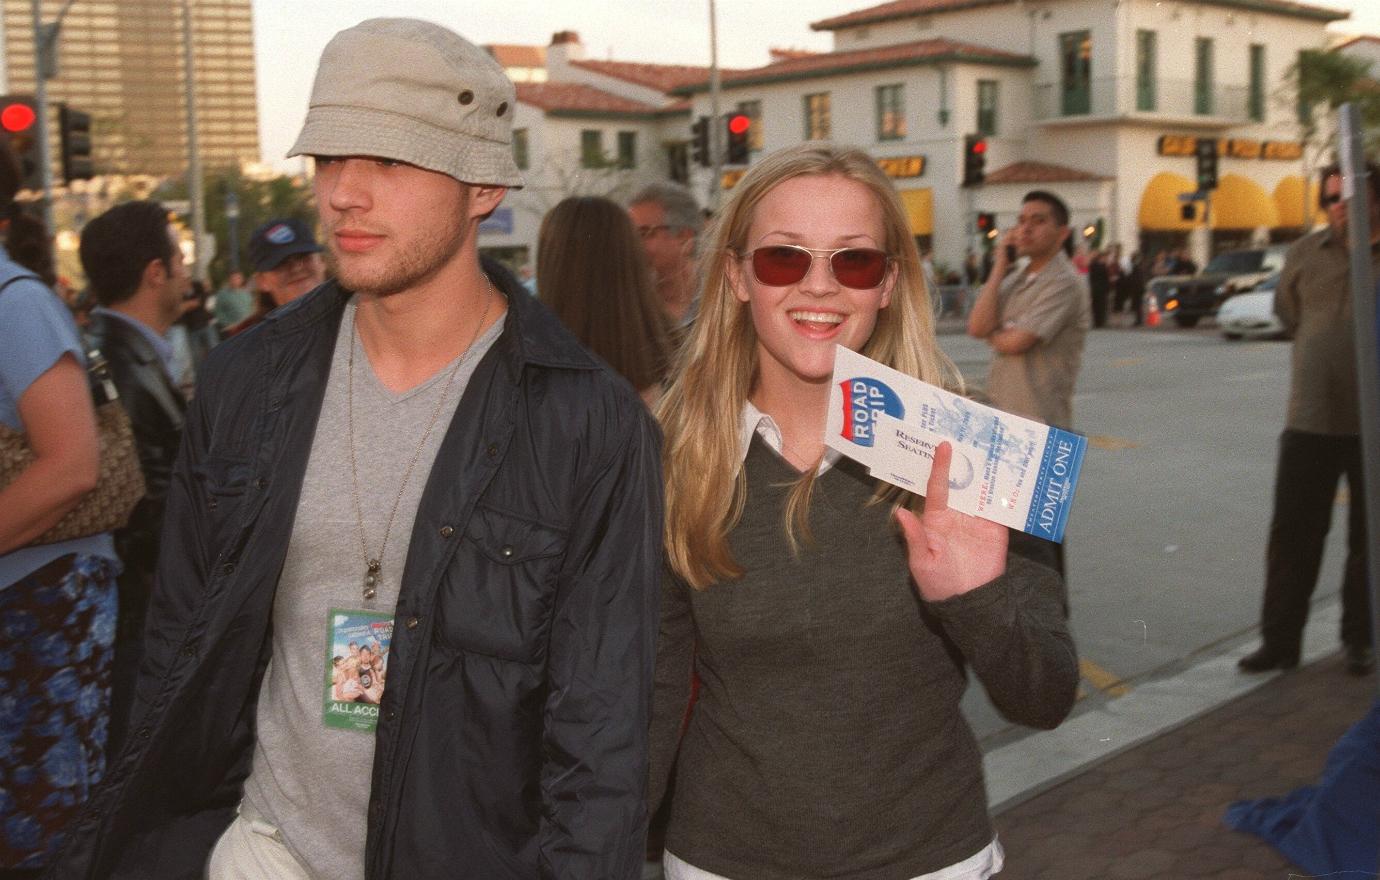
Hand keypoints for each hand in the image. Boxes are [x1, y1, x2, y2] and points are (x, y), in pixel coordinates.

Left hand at [894, 442, 1007, 601]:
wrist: (970, 600)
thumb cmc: (939, 582)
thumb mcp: (922, 561)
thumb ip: (915, 536)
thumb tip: (900, 513)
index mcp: (937, 518)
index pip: (937, 487)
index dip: (939, 467)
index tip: (942, 446)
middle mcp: (957, 513)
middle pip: (961, 481)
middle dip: (963, 460)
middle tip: (967, 432)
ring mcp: (978, 518)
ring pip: (981, 488)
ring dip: (985, 470)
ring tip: (990, 444)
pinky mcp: (996, 527)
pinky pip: (1000, 505)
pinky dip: (1005, 490)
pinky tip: (1010, 472)